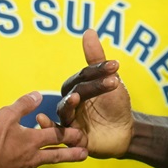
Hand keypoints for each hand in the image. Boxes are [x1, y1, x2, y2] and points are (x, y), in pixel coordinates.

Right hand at [0, 91, 87, 167]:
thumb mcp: (6, 116)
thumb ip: (23, 105)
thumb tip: (38, 95)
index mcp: (32, 140)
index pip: (56, 135)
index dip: (70, 134)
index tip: (82, 135)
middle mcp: (32, 158)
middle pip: (56, 155)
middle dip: (72, 153)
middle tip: (85, 154)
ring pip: (37, 165)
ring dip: (46, 162)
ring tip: (49, 161)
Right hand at [54, 29, 132, 158]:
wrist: (125, 132)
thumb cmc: (115, 105)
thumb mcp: (109, 81)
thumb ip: (96, 59)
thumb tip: (88, 30)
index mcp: (76, 88)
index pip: (83, 76)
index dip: (99, 70)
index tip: (117, 65)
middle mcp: (70, 102)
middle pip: (76, 91)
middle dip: (92, 87)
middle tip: (113, 82)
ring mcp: (70, 120)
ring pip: (65, 110)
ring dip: (69, 104)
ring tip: (76, 98)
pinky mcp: (72, 137)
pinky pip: (59, 132)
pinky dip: (49, 127)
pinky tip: (42, 120)